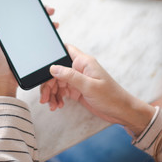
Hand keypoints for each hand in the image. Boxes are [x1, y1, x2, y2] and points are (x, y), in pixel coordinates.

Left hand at [0, 0, 58, 97]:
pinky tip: (52, 24)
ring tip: (49, 11)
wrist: (2, 80)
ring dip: (42, 10)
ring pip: (33, 17)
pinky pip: (39, 31)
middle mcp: (8, 26)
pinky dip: (46, 26)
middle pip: (22, 6)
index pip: (7, 1)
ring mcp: (19, 34)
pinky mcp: (28, 42)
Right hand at [41, 44, 155, 135]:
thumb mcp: (89, 86)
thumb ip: (70, 76)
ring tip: (50, 104)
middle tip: (44, 97)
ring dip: (51, 93)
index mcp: (83, 62)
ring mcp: (78, 80)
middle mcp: (79, 69)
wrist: (121, 112)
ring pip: (57, 82)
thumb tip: (53, 68)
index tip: (40, 64)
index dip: (52, 53)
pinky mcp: (77, 90)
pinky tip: (57, 105)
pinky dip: (57, 98)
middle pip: (56, 70)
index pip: (64, 50)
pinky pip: (62, 91)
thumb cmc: (111, 97)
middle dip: (48, 83)